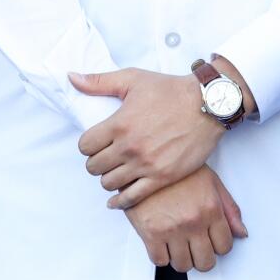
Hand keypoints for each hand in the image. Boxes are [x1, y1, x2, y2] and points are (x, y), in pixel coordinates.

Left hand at [73, 67, 230, 208]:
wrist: (207, 105)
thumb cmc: (170, 90)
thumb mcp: (133, 79)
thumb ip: (99, 81)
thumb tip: (72, 78)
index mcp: (119, 124)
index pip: (85, 146)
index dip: (87, 145)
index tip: (95, 143)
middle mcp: (129, 147)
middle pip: (94, 167)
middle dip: (95, 162)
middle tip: (104, 158)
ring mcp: (145, 164)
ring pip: (109, 183)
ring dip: (107, 179)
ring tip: (114, 172)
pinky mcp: (162, 177)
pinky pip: (132, 198)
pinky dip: (120, 202)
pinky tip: (116, 200)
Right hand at [122, 167, 248, 272]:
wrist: (146, 160)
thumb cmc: (178, 170)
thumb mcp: (211, 181)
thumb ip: (229, 209)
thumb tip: (241, 233)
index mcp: (211, 209)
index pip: (224, 247)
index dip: (218, 246)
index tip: (211, 242)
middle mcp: (193, 222)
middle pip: (205, 263)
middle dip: (201, 257)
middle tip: (194, 247)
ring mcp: (172, 229)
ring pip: (183, 265)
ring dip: (181, 258)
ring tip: (177, 244)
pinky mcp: (150, 233)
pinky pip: (159, 261)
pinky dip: (161, 256)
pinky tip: (162, 242)